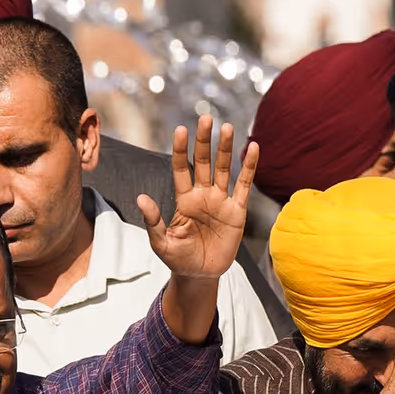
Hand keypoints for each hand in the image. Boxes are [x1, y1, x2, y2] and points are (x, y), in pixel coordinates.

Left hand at [137, 114, 256, 279]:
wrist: (201, 275)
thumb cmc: (178, 259)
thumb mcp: (161, 243)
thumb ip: (153, 220)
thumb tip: (141, 198)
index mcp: (183, 200)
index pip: (181, 169)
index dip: (180, 150)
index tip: (180, 130)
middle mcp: (202, 195)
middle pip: (203, 162)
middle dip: (204, 141)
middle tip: (205, 118)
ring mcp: (221, 201)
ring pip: (223, 169)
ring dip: (226, 148)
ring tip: (227, 127)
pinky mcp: (237, 211)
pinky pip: (244, 186)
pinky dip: (249, 167)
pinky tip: (253, 148)